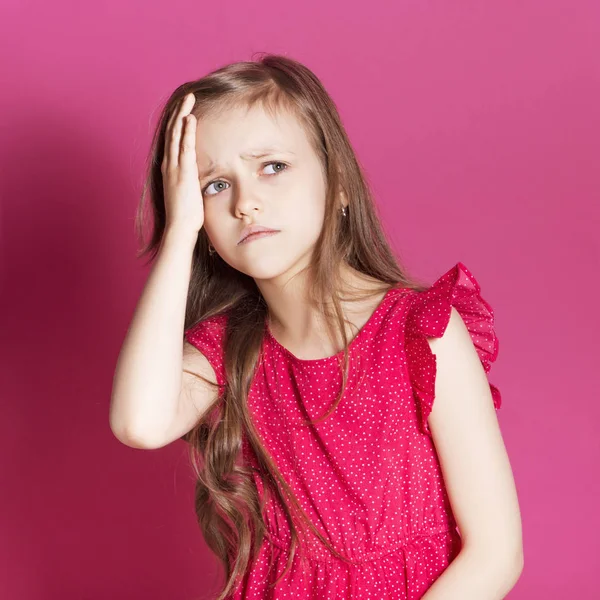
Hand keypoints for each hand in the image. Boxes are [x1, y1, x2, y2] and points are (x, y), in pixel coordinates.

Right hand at [161, 92, 203, 234]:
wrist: (179, 228)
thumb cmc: (185, 215)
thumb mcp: (186, 192)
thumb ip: (190, 180)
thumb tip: (197, 177)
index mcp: (169, 168)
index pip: (173, 139)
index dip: (177, 122)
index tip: (184, 108)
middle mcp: (169, 164)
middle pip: (173, 131)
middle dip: (179, 111)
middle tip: (187, 96)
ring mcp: (175, 168)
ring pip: (177, 134)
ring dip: (182, 114)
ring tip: (189, 99)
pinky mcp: (184, 173)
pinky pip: (185, 147)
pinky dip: (187, 131)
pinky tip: (190, 118)